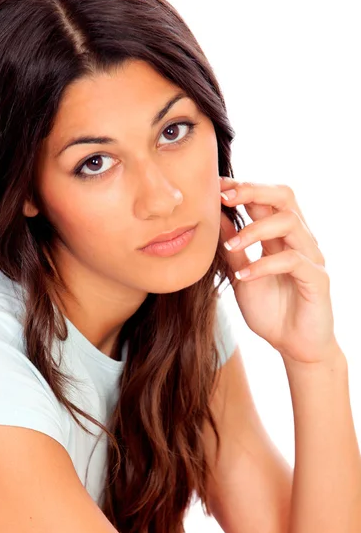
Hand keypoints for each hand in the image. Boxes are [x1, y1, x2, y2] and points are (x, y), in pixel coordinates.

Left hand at [219, 177, 337, 363]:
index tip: (215, 186)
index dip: (242, 187)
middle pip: (284, 197)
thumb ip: (233, 248)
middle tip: (224, 197)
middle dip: (252, 191)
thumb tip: (216, 218)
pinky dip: (264, 265)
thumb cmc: (270, 311)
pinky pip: (292, 261)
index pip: (265, 199)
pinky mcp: (317, 278)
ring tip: (230, 245)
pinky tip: (243, 275)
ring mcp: (310, 256)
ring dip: (255, 230)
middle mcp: (298, 240)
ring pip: (289, 222)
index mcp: (280, 236)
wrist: (293, 346)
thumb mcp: (241, 275)